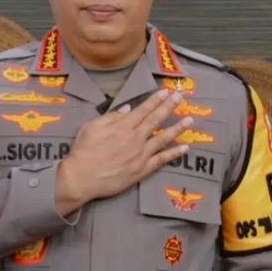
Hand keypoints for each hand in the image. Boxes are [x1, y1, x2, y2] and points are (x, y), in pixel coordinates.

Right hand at [54, 89, 191, 215]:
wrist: (82, 178)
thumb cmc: (84, 152)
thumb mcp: (92, 127)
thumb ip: (111, 117)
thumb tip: (127, 109)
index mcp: (123, 126)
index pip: (143, 110)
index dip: (155, 100)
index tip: (166, 92)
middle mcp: (135, 138)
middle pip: (156, 120)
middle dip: (169, 107)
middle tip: (180, 98)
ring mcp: (141, 155)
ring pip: (163, 138)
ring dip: (178, 128)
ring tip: (190, 120)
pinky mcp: (142, 170)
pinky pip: (162, 160)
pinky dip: (174, 154)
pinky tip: (185, 148)